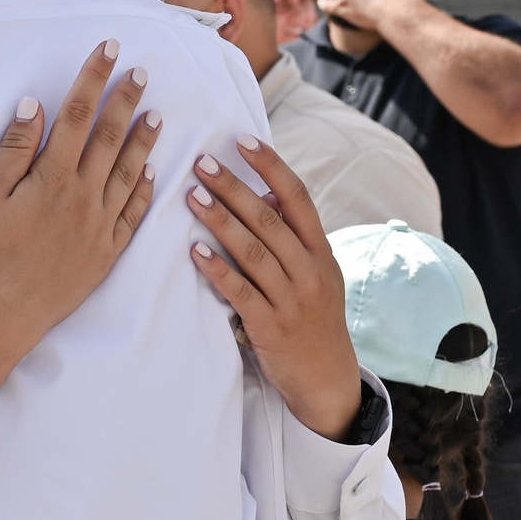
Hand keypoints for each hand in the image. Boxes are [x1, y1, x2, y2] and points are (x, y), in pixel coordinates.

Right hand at [0, 42, 162, 410]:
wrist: (1, 315)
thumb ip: (14, 149)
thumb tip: (35, 105)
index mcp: (52, 178)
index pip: (78, 115)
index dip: (94, 79)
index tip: (109, 50)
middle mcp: (83, 197)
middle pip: (110, 137)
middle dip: (125, 99)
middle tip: (141, 71)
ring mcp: (100, 226)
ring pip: (129, 172)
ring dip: (143, 140)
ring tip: (155, 113)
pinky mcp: (107, 253)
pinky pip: (132, 214)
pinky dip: (144, 190)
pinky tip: (152, 172)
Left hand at [185, 137, 363, 439]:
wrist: (328, 379)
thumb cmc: (314, 318)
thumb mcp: (316, 274)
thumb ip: (293, 237)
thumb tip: (265, 195)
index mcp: (321, 251)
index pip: (297, 198)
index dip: (270, 167)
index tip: (242, 140)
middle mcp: (310, 271)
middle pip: (270, 220)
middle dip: (234, 188)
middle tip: (202, 163)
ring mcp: (292, 300)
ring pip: (255, 252)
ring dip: (221, 221)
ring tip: (192, 197)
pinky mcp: (271, 327)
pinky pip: (242, 292)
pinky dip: (219, 270)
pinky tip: (195, 251)